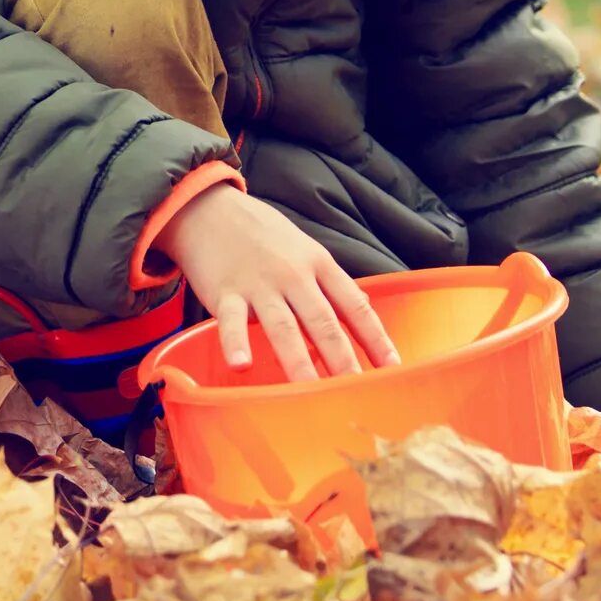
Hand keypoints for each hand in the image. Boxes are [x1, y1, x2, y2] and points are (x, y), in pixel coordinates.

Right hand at [158, 185, 398, 379]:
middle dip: (341, 359)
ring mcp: (258, 284)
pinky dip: (235, 343)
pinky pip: (231, 321)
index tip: (391, 368)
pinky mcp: (224, 292)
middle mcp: (293, 275)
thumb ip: (330, 281)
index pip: (354, 306)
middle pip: (322, 321)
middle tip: (355, 391)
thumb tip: (362, 307)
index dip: (375, 338)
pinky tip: (242, 365)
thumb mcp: (306, 249)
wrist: (210, 208)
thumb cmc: (262, 234)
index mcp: (318, 264)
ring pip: (282, 326)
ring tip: (310, 392)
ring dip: (298, 361)